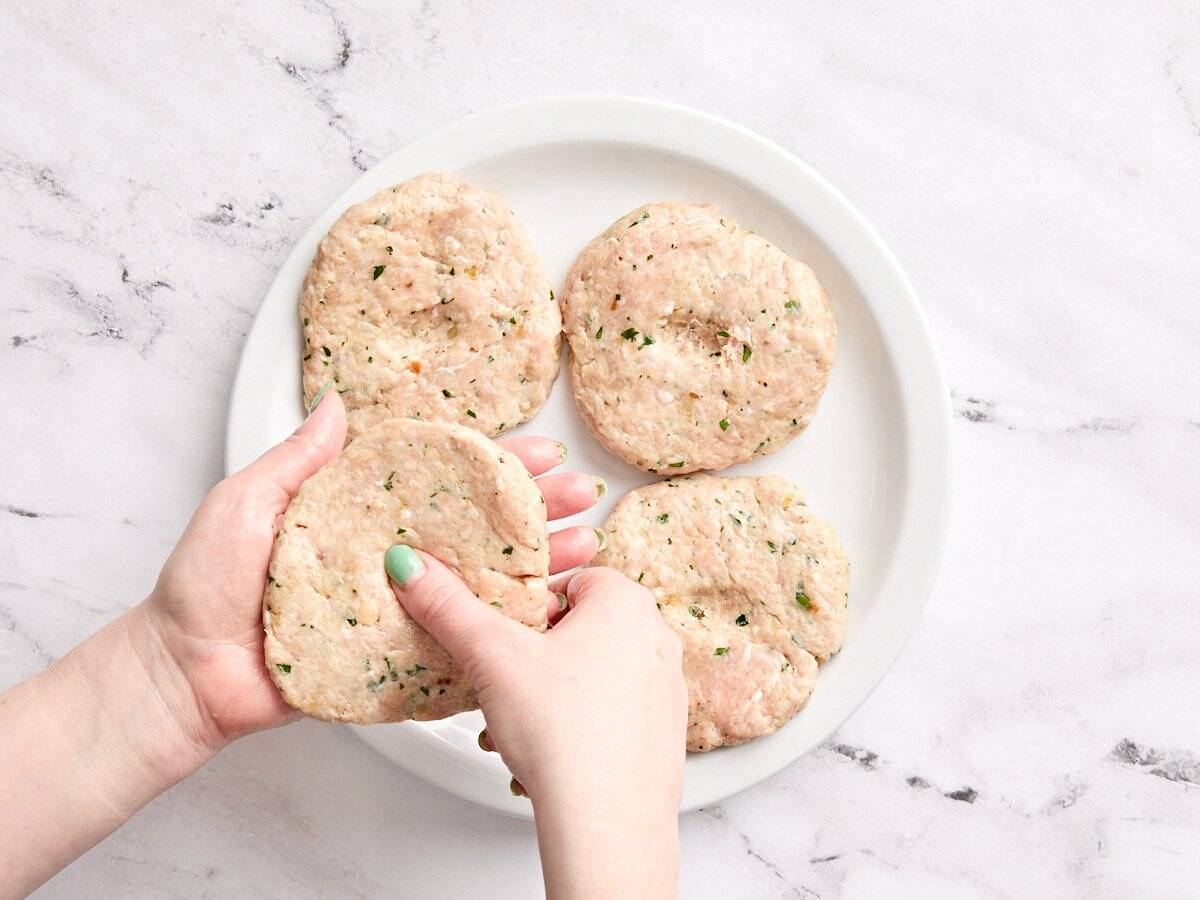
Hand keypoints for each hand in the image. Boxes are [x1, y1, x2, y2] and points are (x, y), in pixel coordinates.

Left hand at [145, 390, 609, 750]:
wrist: (184, 676)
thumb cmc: (203, 586)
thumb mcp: (246, 505)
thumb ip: (297, 460)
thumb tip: (334, 404)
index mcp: (361, 512)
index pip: (442, 479)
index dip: (495, 464)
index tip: (542, 448)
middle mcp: (389, 557)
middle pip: (477, 529)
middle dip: (537, 511)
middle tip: (584, 497)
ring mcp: (399, 609)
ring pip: (481, 584)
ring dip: (537, 567)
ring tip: (585, 552)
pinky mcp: (398, 659)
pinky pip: (460, 644)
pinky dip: (505, 633)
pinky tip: (548, 617)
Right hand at [387, 555, 686, 897]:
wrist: (605, 820)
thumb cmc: (564, 735)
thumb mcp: (491, 655)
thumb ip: (448, 606)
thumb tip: (414, 569)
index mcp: (626, 602)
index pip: (568, 581)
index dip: (528, 610)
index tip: (504, 635)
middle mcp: (656, 637)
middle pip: (578, 630)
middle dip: (535, 658)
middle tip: (507, 683)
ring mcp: (666, 686)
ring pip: (592, 674)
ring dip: (550, 695)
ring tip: (519, 725)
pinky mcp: (664, 731)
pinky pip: (612, 712)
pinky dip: (579, 725)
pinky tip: (549, 750)